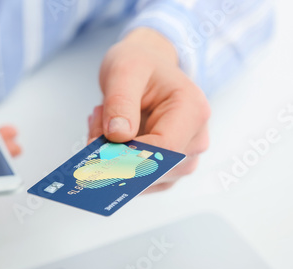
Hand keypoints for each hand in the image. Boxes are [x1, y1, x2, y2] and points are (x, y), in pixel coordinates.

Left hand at [88, 28, 210, 191]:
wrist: (147, 68)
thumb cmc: (141, 65)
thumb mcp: (125, 70)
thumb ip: (120, 101)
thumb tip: (118, 135)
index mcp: (193, 111)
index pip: (164, 148)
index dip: (128, 154)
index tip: (96, 145)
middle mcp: (195, 139)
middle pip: (154, 166)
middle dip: (116, 152)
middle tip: (97, 120)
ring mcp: (184, 158)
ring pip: (142, 177)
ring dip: (113, 156)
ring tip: (103, 120)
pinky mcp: (168, 170)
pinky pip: (138, 179)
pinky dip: (117, 162)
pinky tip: (109, 135)